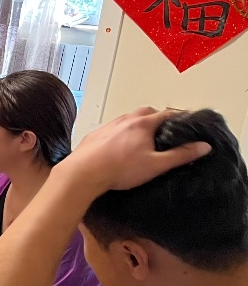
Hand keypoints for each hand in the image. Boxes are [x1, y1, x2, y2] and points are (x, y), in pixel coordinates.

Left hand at [58, 107, 210, 192]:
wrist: (83, 173)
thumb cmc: (119, 169)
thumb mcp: (156, 165)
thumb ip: (181, 155)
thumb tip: (202, 147)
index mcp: (143, 123)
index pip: (167, 113)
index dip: (179, 117)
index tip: (186, 123)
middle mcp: (125, 120)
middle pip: (146, 112)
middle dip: (157, 117)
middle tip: (164, 129)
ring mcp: (108, 126)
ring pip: (127, 118)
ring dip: (137, 124)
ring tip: (143, 138)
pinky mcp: (95, 134)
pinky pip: (112, 128)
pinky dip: (120, 132)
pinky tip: (120, 145)